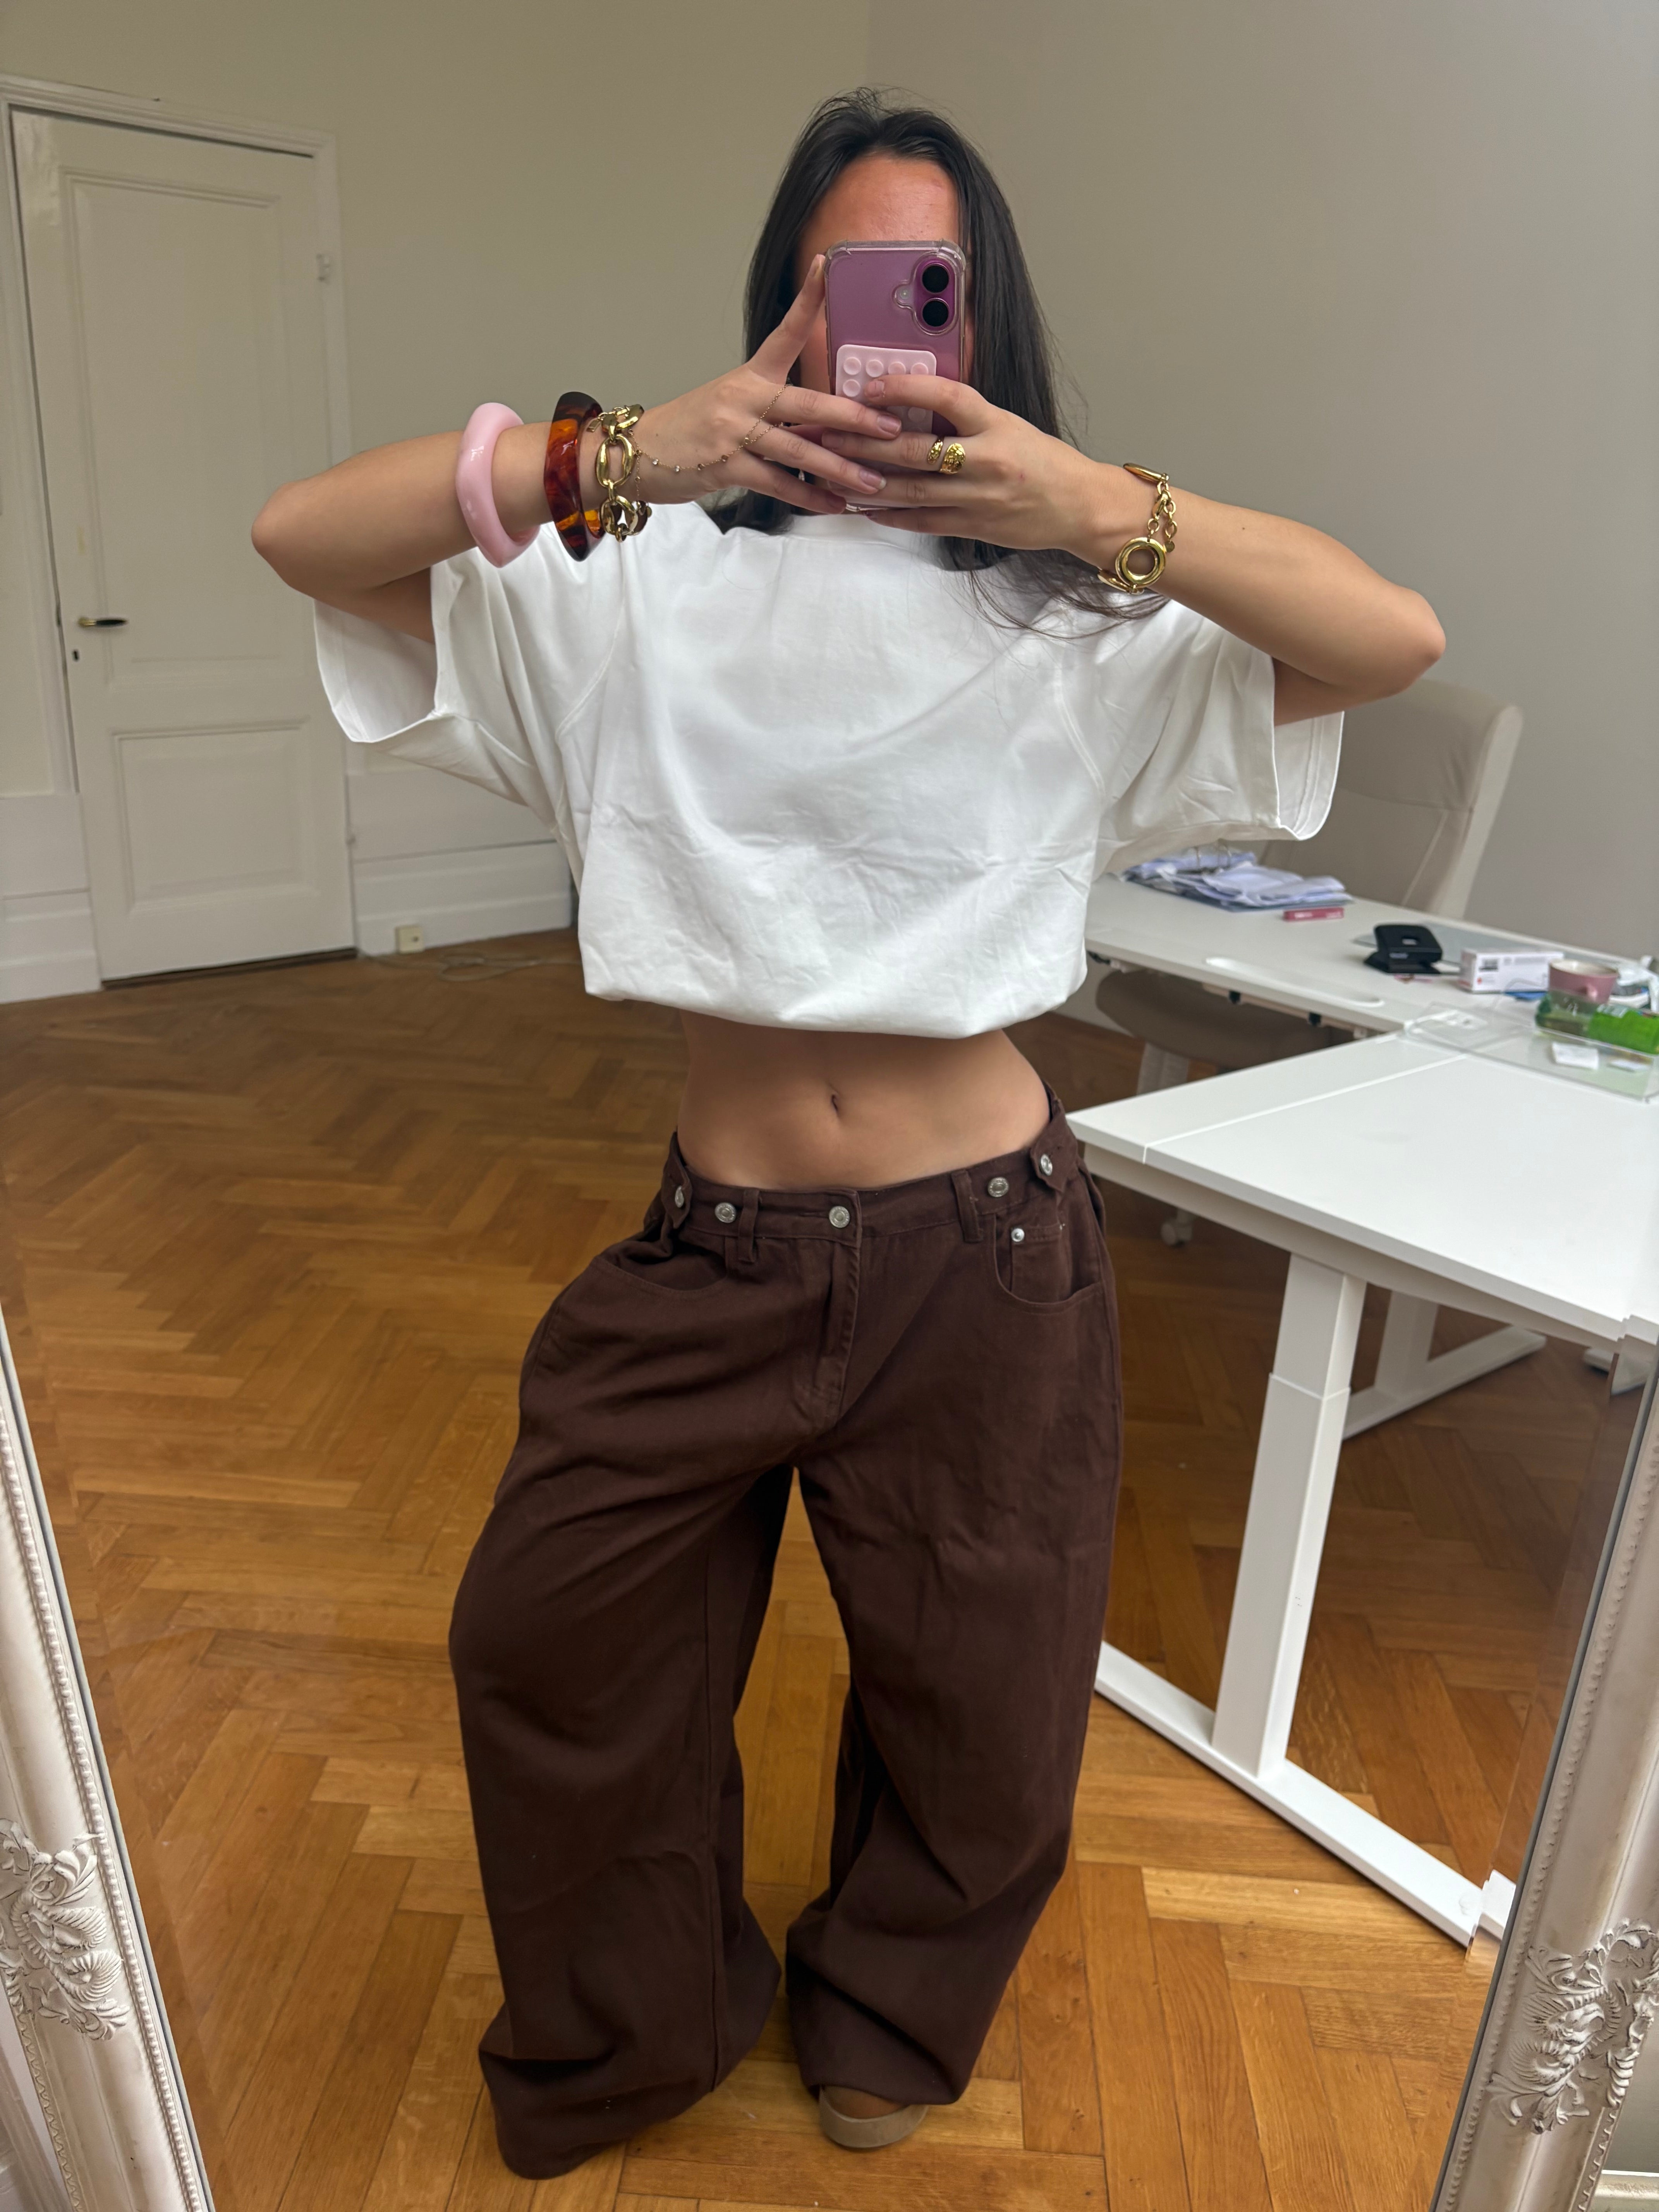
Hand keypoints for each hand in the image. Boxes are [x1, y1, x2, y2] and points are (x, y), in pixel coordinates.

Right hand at [615, 257, 904, 514]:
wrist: (638, 453)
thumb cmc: (692, 431)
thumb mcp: (733, 407)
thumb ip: (780, 414)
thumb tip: (829, 428)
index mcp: (750, 376)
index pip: (785, 332)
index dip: (808, 300)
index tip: (828, 265)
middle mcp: (744, 398)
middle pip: (808, 404)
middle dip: (854, 418)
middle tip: (891, 427)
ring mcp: (734, 432)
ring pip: (799, 450)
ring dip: (840, 469)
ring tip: (873, 482)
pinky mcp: (726, 466)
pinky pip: (779, 485)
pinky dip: (810, 498)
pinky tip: (836, 505)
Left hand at [818, 373, 1142, 556]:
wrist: (1079, 506)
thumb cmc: (1043, 461)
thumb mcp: (1009, 425)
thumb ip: (966, 418)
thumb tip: (915, 406)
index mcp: (996, 425)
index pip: (946, 397)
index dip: (905, 390)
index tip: (871, 386)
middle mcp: (986, 461)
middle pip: (915, 449)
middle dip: (865, 441)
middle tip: (829, 433)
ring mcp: (977, 498)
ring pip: (911, 490)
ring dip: (867, 482)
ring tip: (832, 473)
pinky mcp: (972, 527)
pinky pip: (922, 522)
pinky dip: (890, 515)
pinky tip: (862, 509)